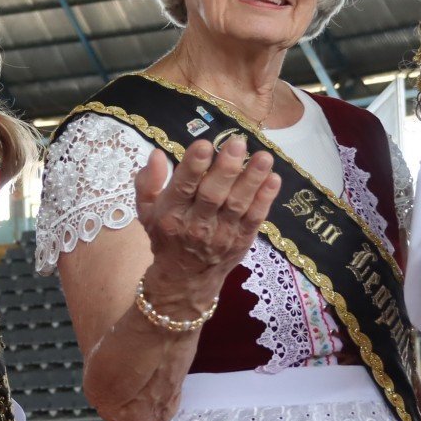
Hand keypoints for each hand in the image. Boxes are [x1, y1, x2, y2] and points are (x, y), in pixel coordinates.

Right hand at [132, 135, 281, 323]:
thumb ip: (148, 181)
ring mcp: (222, 233)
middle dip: (227, 168)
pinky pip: (255, 218)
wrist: (185, 277)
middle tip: (238, 143)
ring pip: (238, 204)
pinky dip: (265, 199)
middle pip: (213, 194)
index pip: (183, 188)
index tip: (204, 145)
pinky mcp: (242, 239)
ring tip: (264, 157)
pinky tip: (274, 179)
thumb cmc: (166, 235)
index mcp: (171, 213)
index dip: (193, 167)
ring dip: (252, 180)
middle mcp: (196, 224)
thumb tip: (156, 154)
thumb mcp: (146, 210)